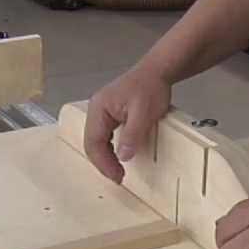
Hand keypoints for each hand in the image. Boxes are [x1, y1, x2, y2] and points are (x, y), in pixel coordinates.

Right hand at [84, 65, 172, 182]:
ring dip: (105, 158)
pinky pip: (104, 137)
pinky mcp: (110, 115)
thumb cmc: (150, 86)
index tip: (117, 175)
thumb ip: (132, 135)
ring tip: (118, 171)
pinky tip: (118, 157)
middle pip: (92, 143)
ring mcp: (102, 112)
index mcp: (99, 109)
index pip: (94, 142)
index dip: (104, 162)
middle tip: (118, 177)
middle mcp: (96, 110)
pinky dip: (109, 149)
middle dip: (103, 163)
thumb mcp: (143, 113)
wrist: (157, 71)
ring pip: (97, 141)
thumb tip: (123, 156)